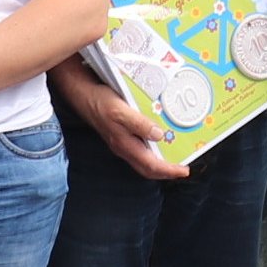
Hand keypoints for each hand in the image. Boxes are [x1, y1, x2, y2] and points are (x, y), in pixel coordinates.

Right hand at [64, 70, 187, 179]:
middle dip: (166, 171)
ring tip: (174, 157)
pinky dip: (152, 151)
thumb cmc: (101, 102)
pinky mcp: (120, 136)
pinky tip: (159, 142)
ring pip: (143, 161)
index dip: (168, 170)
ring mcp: (121, 143)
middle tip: (183, 168)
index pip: (150, 165)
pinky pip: (140, 150)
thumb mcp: (121, 110)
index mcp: (125, 145)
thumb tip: (159, 135)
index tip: (184, 171)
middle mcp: (124, 148)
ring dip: (160, 162)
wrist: (82, 95)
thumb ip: (139, 124)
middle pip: (147, 168)